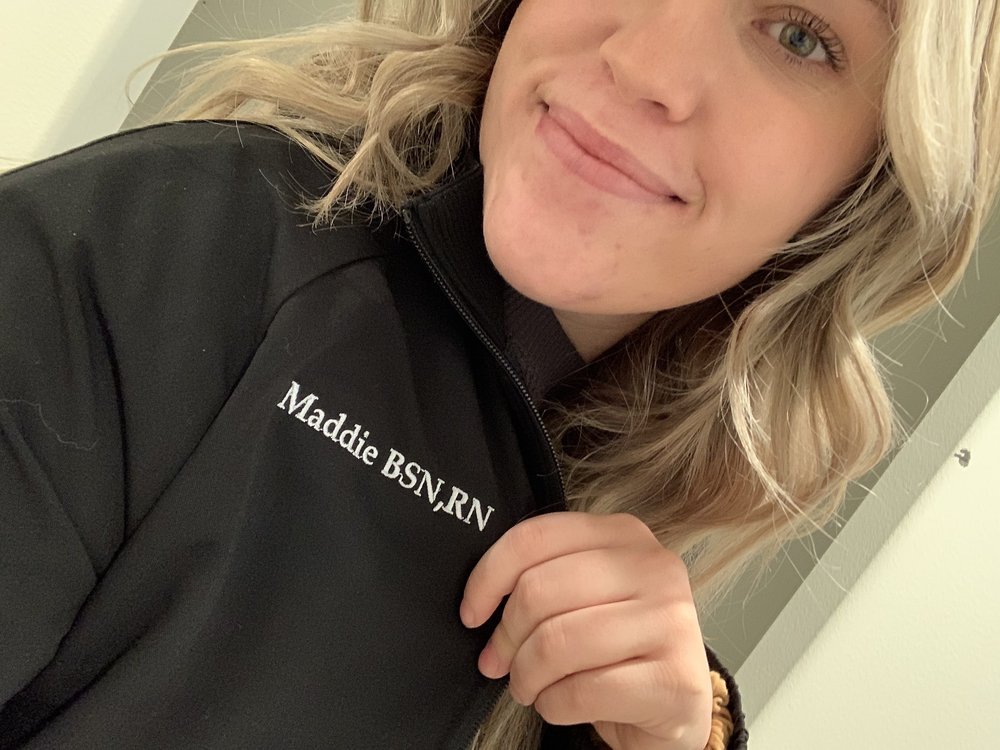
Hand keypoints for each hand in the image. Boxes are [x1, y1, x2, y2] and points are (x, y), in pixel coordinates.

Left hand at [460, 512, 712, 749]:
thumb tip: (479, 600)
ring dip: (526, 676)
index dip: (488, 577)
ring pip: (557, 643)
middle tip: (499, 662)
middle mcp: (655, 568)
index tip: (472, 612)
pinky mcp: (675, 681)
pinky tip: (562, 704)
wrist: (674, 705)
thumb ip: (542, 577)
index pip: (536, 537)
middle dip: (506, 636)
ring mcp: (671, 623)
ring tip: (529, 686)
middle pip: (539, 590)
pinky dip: (554, 705)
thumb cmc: (617, 647)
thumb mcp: (585, 595)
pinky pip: (581, 692)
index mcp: (625, 535)